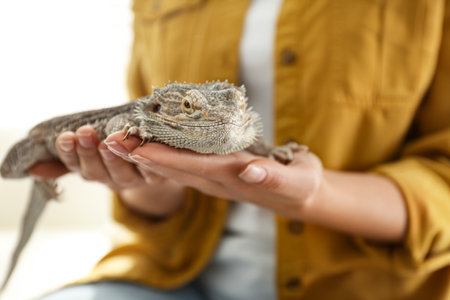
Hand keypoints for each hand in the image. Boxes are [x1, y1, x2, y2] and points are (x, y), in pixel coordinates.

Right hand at [29, 125, 184, 216]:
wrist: (157, 164)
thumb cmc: (119, 152)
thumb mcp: (92, 156)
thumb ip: (65, 162)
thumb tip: (33, 169)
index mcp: (93, 173)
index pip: (75, 165)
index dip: (69, 153)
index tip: (65, 136)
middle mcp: (112, 181)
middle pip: (96, 172)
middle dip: (89, 152)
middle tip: (85, 133)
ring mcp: (135, 181)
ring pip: (122, 173)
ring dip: (115, 157)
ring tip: (110, 140)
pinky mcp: (158, 178)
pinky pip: (151, 171)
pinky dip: (146, 160)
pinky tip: (142, 147)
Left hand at [103, 135, 323, 219]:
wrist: (299, 197)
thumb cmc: (300, 184)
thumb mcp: (297, 180)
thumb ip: (274, 176)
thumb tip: (249, 171)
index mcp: (235, 177)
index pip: (194, 166)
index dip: (164, 158)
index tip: (135, 148)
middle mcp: (218, 180)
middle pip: (175, 168)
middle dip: (143, 156)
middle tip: (110, 141)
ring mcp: (215, 180)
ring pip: (176, 167)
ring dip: (147, 156)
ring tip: (119, 142)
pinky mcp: (217, 175)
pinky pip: (185, 165)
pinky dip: (164, 155)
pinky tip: (148, 146)